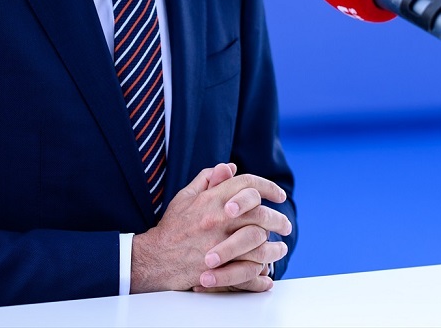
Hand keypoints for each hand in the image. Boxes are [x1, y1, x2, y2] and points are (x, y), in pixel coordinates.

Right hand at [130, 163, 291, 293]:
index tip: (279, 195)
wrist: (155, 259)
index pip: (248, 184)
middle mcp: (219, 219)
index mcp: (212, 199)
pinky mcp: (219, 268)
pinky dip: (261, 274)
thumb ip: (209, 179)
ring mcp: (220, 244)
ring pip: (260, 244)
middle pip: (261, 214)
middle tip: (285, 225)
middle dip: (279, 220)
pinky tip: (267, 273)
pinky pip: (249, 270)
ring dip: (275, 248)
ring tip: (280, 249)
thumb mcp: (186, 197)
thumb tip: (230, 167)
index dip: (268, 187)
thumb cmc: (172, 227)